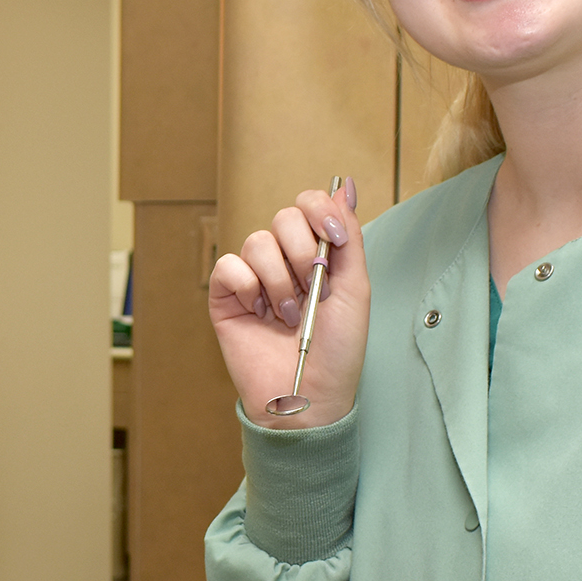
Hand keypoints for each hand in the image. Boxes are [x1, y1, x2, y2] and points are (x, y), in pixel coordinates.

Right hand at [209, 179, 367, 429]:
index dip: (320, 210)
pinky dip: (248, 288)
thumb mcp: (355, 289)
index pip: (309, 204)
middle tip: (312, 289)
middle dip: (303, 252)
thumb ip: (349, 237)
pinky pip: (228, 267)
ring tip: (288, 315)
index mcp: (317, 255)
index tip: (334, 237)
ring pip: (257, 242)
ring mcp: (253, 278)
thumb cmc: (338, 351)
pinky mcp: (226, 297)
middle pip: (284, 217)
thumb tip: (347, 185)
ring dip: (279, 280)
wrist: (309, 395)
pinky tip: (261, 314)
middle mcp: (284, 261)